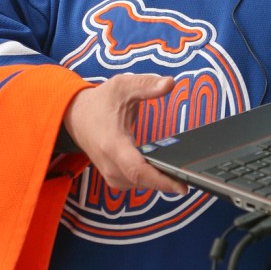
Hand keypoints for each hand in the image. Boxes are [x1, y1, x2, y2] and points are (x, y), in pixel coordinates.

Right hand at [62, 74, 187, 194]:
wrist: (77, 117)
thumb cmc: (100, 102)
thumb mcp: (122, 86)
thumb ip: (146, 84)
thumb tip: (170, 83)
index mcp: (112, 144)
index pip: (138, 170)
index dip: (161, 180)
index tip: (182, 186)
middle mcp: (110, 164)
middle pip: (143, 182)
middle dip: (169, 182)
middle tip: (194, 178)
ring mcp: (111, 174)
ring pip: (142, 185)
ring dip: (162, 181)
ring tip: (183, 175)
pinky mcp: (116, 177)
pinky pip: (138, 184)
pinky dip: (152, 180)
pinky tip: (166, 172)